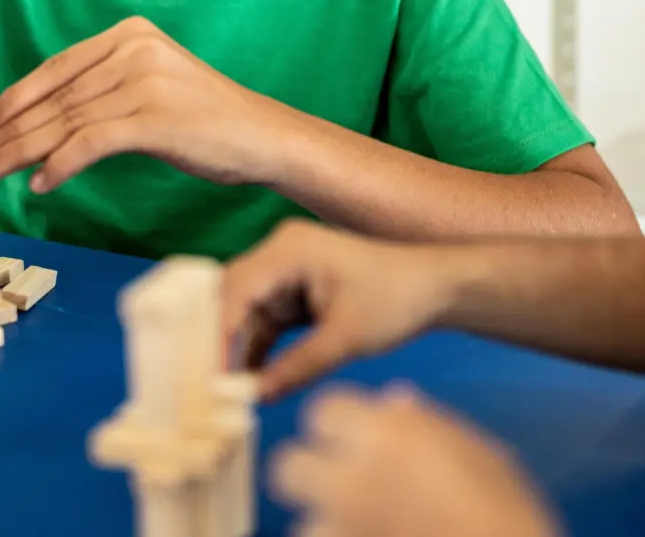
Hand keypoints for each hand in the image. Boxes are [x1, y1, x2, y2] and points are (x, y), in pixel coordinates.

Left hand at [0, 16, 292, 191]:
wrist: (263, 136)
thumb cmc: (209, 119)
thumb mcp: (154, 85)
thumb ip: (107, 88)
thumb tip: (48, 120)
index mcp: (131, 33)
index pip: (57, 67)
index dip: (17, 98)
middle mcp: (134, 50)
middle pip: (56, 98)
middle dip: (11, 133)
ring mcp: (144, 82)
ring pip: (65, 122)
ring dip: (22, 154)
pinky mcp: (153, 118)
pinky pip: (88, 144)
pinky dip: (58, 166)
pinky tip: (41, 184)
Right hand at [221, 220, 457, 400]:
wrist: (435, 289)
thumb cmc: (397, 298)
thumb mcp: (346, 337)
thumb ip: (298, 367)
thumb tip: (256, 396)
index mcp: (288, 249)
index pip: (235, 291)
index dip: (218, 335)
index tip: (209, 376)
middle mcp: (279, 253)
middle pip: (231, 299)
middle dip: (220, 343)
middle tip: (209, 388)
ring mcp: (285, 272)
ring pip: (243, 315)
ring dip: (237, 352)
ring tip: (228, 393)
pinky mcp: (293, 292)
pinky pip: (263, 323)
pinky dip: (257, 351)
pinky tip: (251, 382)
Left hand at [271, 382, 559, 536]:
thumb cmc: (503, 511)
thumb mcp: (475, 452)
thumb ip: (424, 423)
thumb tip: (395, 399)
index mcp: (389, 433)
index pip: (321, 411)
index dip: (336, 426)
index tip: (353, 441)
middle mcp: (355, 477)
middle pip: (287, 465)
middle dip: (307, 474)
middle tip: (339, 487)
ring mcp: (344, 526)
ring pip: (304, 524)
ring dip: (328, 526)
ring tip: (367, 528)